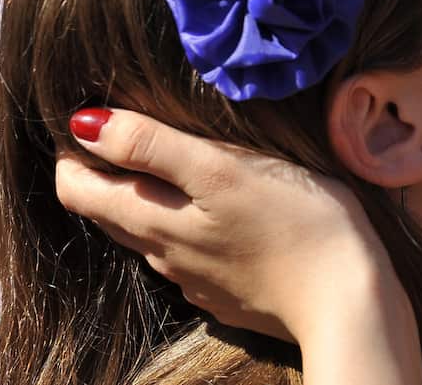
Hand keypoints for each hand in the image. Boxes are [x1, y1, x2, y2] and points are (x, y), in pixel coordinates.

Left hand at [55, 108, 421, 382]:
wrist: (348, 301)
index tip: (91, 121)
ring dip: (149, 203)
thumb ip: (152, 145)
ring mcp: (198, 281)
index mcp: (154, 222)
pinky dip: (190, 230)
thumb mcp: (223, 169)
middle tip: (124, 134)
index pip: (79, 191)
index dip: (74, 155)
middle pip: (110, 214)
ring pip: (152, 237)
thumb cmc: (296, 222)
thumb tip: (83, 124)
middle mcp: (164, 256)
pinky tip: (223, 216)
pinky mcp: (231, 294)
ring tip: (176, 168)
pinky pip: (193, 258)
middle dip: (105, 175)